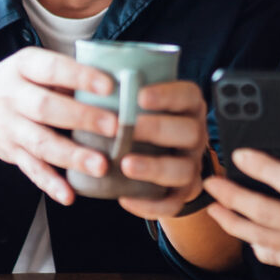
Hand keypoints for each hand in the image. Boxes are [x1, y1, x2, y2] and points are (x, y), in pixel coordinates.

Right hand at [0, 46, 119, 205]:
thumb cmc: (18, 84)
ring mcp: (10, 127)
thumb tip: (117, 85)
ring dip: (72, 156)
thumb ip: (66, 75)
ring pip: (41, 143)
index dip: (79, 77)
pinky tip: (69, 195)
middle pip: (46, 107)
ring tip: (100, 166)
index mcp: (23, 66)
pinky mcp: (11, 154)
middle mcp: (12, 96)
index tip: (109, 86)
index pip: (52, 69)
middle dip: (82, 118)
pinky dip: (50, 184)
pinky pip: (31, 170)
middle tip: (114, 127)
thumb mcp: (33, 67)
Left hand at [116, 80, 210, 219]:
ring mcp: (191, 165)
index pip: (188, 95)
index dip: (167, 94)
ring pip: (184, 170)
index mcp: (188, 107)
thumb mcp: (142, 102)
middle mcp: (195, 135)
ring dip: (154, 167)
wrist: (162, 157)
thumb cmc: (143, 121)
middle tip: (127, 129)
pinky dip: (150, 205)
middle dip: (158, 129)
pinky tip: (125, 199)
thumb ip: (125, 91)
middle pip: (191, 131)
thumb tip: (84, 74)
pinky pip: (173, 204)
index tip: (140, 95)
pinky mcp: (182, 193)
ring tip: (125, 165)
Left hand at [203, 149, 279, 278]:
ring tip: (215, 207)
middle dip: (232, 196)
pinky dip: (254, 241)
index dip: (260, 167)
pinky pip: (273, 255)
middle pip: (264, 211)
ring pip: (260, 236)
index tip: (237, 156)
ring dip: (233, 221)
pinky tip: (242, 229)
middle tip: (211, 183)